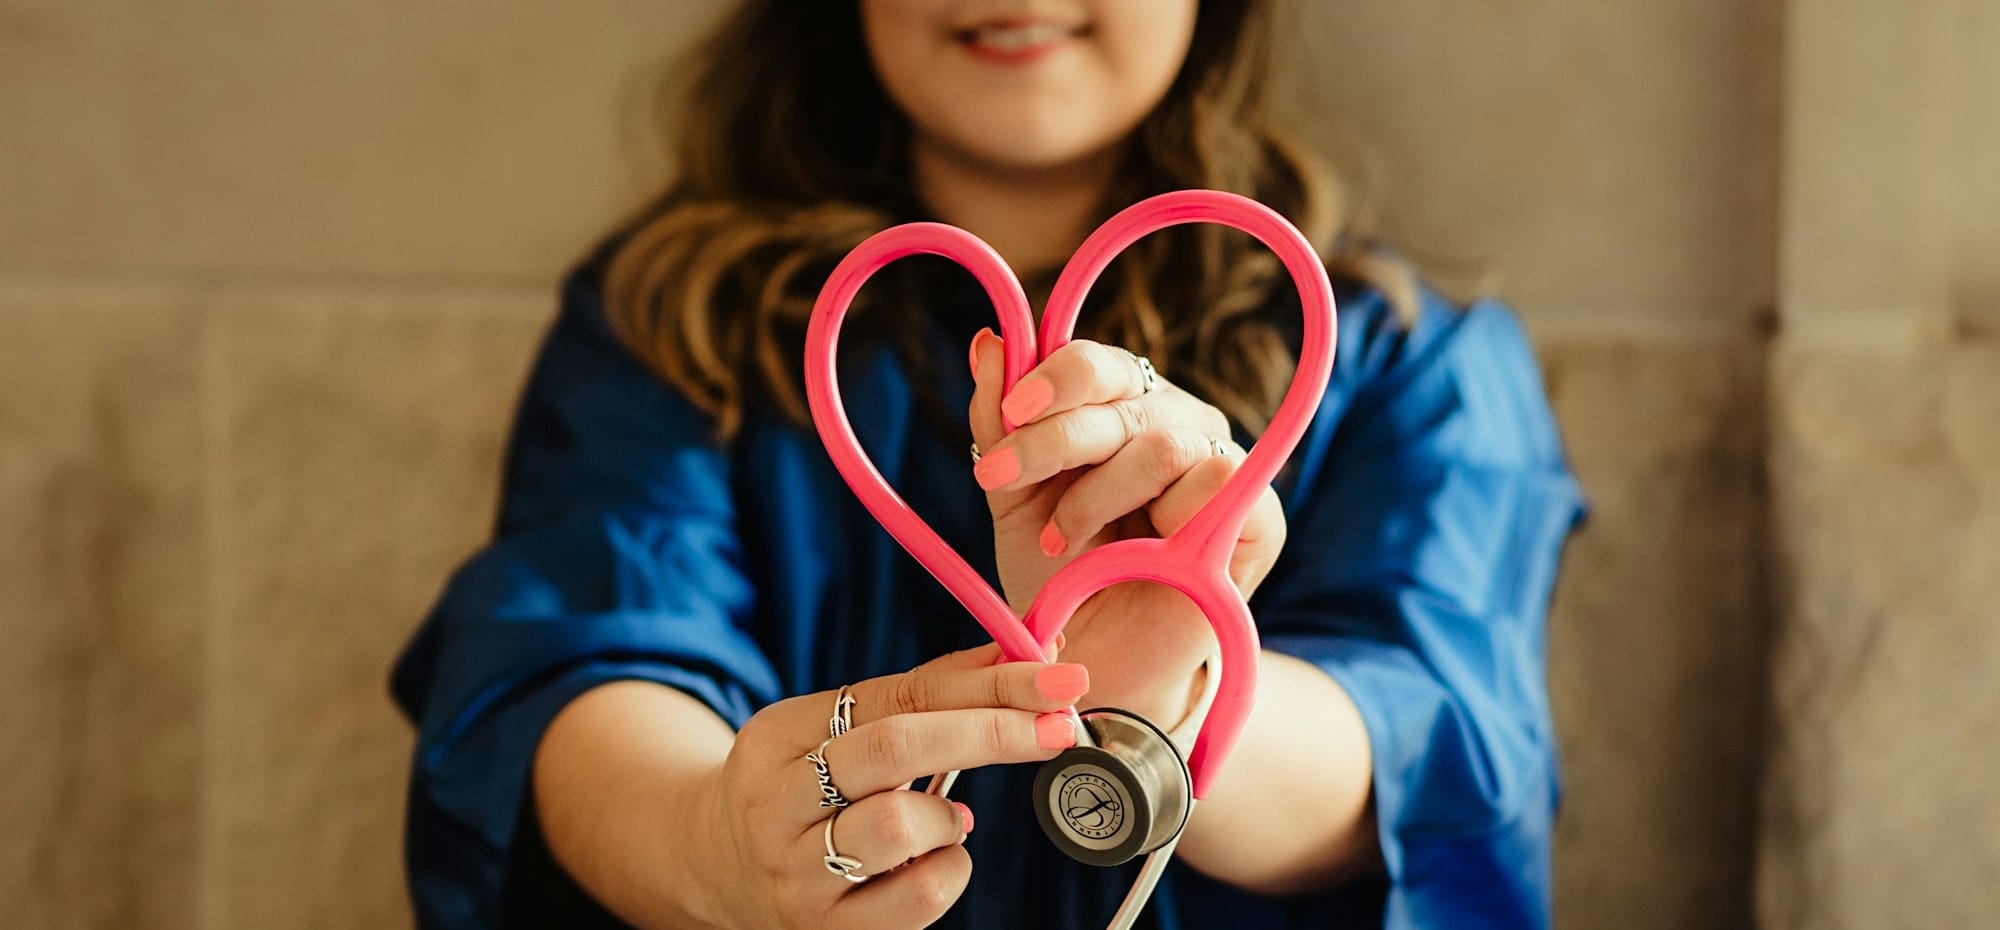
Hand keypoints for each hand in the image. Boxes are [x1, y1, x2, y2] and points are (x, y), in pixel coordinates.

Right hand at [687, 645, 1088, 929]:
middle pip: (894, 748)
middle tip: (1059, 727)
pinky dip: (948, 870)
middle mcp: (774, 804)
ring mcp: (794, 875)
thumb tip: (1021, 654)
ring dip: (949, 817)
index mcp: (778, 736)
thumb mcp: (835, 729)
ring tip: (946, 818)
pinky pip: (916, 899)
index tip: (1057, 677)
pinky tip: (933, 860)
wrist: (716, 870)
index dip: (986, 684)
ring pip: (899, 827)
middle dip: (991, 732)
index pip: (895, 696)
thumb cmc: (803, 787)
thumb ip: (923, 694)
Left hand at [965, 330, 1287, 725]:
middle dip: (1052, 439)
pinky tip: (1137, 555)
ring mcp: (1221, 463)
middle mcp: (1175, 421)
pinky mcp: (1259, 515)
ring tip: (1061, 541)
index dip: (1053, 378)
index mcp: (1122, 406)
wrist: (1096, 662)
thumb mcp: (1013, 498)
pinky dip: (1163, 520)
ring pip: (1163, 443)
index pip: (1097, 363)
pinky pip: (1217, 482)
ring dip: (1097, 496)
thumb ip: (999, 423)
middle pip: (1123, 395)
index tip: (1007, 416)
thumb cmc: (1060, 576)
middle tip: (1000, 479)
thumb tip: (988, 341)